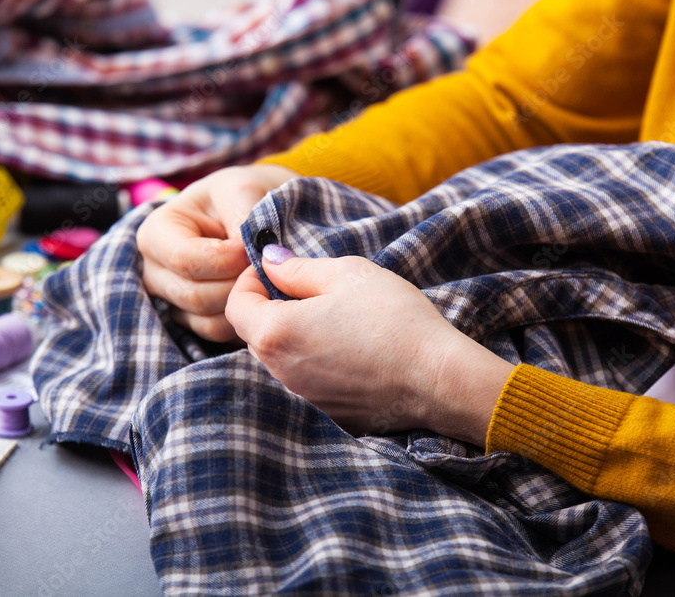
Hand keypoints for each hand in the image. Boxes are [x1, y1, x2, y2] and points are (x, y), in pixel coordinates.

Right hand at [137, 164, 299, 341]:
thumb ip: (246, 217)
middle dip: (239, 284)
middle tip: (269, 268)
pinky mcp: (192, 321)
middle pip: (195, 296)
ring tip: (267, 278)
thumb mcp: (242, 190)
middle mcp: (154, 272)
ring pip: (208, 321)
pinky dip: (245, 320)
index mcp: (155, 234)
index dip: (227, 260)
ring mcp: (171, 301)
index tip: (254, 249)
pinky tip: (260, 295)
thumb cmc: (238, 196)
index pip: (185, 260)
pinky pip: (218, 334)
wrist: (246, 211)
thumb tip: (257, 254)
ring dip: (245, 303)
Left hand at [225, 246, 513, 444]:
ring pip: (281, 358)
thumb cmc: (393, 320)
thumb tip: (269, 261)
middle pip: (255, 334)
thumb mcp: (347, 274)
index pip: (235, 306)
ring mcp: (303, 396)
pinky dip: (318, 361)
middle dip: (270, 307)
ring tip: (336, 316)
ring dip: (294, 334)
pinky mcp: (328, 413)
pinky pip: (308, 380)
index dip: (250, 281)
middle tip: (308, 289)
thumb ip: (298, 268)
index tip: (278, 270)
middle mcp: (280, 372)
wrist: (439, 380)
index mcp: (275, 333)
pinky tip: (354, 348)